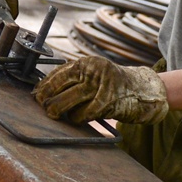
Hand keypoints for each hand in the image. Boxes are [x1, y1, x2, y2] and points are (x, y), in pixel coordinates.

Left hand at [34, 57, 167, 124]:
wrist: (144, 90)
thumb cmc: (115, 84)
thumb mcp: (95, 74)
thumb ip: (75, 78)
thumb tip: (45, 90)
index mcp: (87, 63)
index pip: (58, 74)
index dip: (44, 86)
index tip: (37, 95)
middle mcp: (93, 72)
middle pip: (60, 88)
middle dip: (48, 101)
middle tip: (46, 108)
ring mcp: (100, 87)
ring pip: (68, 102)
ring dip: (59, 111)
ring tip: (57, 114)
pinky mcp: (107, 103)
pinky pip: (83, 114)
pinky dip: (77, 118)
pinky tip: (77, 118)